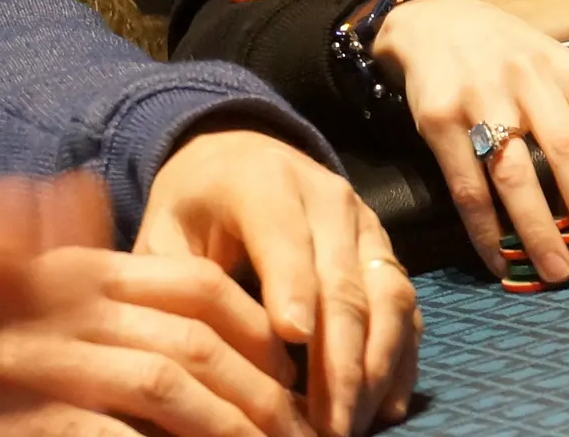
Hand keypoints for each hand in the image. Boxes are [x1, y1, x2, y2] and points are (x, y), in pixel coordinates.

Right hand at [0, 248, 308, 436]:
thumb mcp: (48, 321)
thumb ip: (117, 315)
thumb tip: (216, 332)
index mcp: (82, 271)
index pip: (200, 288)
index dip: (260, 331)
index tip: (299, 374)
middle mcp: (63, 299)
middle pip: (197, 338)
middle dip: (264, 393)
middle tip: (310, 435)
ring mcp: (29, 353)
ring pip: (163, 381)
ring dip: (233, 425)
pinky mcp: (1, 408)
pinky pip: (96, 427)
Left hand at [139, 130, 418, 436]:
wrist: (237, 160)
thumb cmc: (193, 210)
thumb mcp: (164, 235)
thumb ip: (171, 287)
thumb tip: (182, 357)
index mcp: (264, 183)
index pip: (284, 239)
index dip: (292, 287)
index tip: (293, 340)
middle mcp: (327, 196)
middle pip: (342, 280)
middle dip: (339, 360)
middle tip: (325, 427)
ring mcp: (364, 221)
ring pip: (386, 293)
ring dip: (375, 365)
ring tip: (352, 426)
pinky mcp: (383, 247)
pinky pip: (405, 303)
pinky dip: (400, 356)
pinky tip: (384, 407)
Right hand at [371, 0, 568, 282]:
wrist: (432, 22)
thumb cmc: (510, 53)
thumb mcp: (557, 64)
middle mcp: (531, 80)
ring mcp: (481, 98)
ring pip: (515, 175)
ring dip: (539, 231)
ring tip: (557, 272)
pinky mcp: (438, 120)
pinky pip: (467, 187)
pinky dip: (484, 232)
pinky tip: (499, 260)